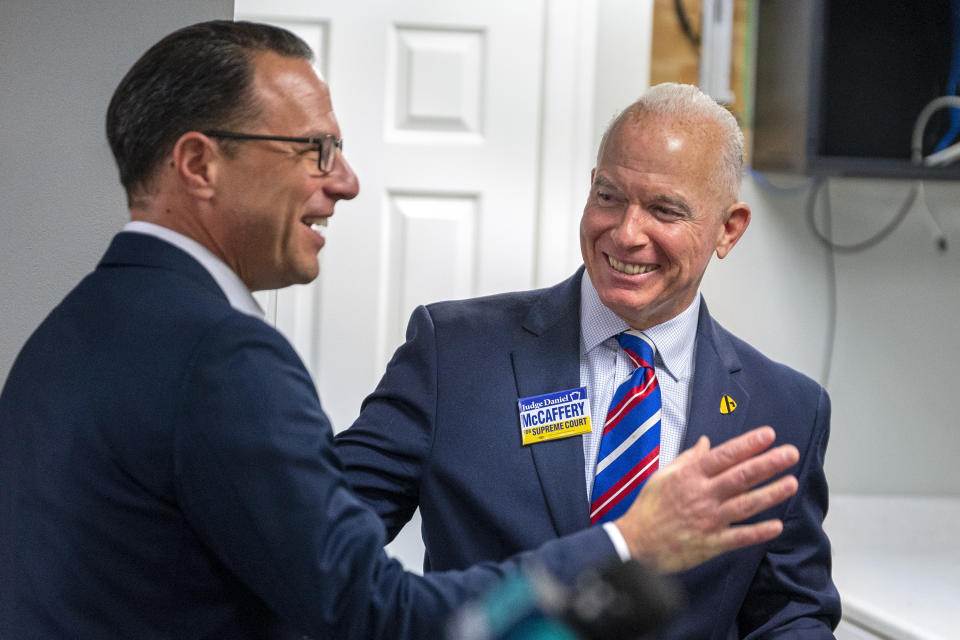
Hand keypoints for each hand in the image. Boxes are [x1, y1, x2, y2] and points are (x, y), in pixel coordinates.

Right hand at [614, 426, 798, 572]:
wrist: (635, 542)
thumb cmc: (649, 507)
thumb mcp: (663, 476)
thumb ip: (688, 459)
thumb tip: (707, 443)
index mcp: (690, 476)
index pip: (725, 456)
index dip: (748, 444)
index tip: (769, 435)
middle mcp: (702, 495)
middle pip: (741, 476)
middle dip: (768, 463)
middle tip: (791, 453)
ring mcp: (708, 520)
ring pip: (745, 504)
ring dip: (770, 494)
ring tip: (792, 483)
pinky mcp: (710, 544)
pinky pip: (739, 537)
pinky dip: (758, 532)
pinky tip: (777, 526)